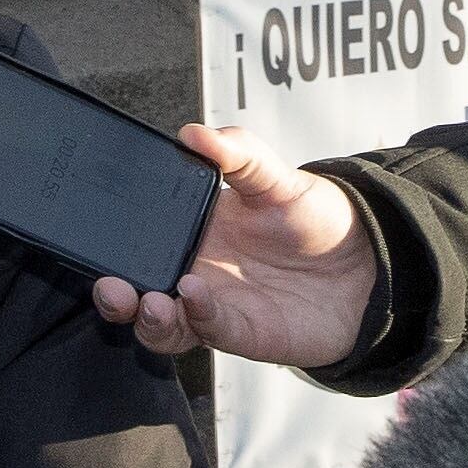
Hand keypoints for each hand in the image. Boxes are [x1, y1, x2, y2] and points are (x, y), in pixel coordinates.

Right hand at [92, 126, 377, 367]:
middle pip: (137, 294)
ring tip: (152, 300)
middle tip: (112, 287)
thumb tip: (193, 132)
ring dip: (148, 317)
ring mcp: (215, 307)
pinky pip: (208, 331)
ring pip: (162, 325)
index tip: (98, 236)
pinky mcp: (241, 334)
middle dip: (115, 296)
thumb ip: (238, 152)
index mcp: (193, 232)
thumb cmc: (318, 220)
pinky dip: (198, 316)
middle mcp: (195, 272)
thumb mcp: (277, 176)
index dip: (113, 247)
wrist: (368, 264)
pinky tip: (196, 297)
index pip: (138, 243)